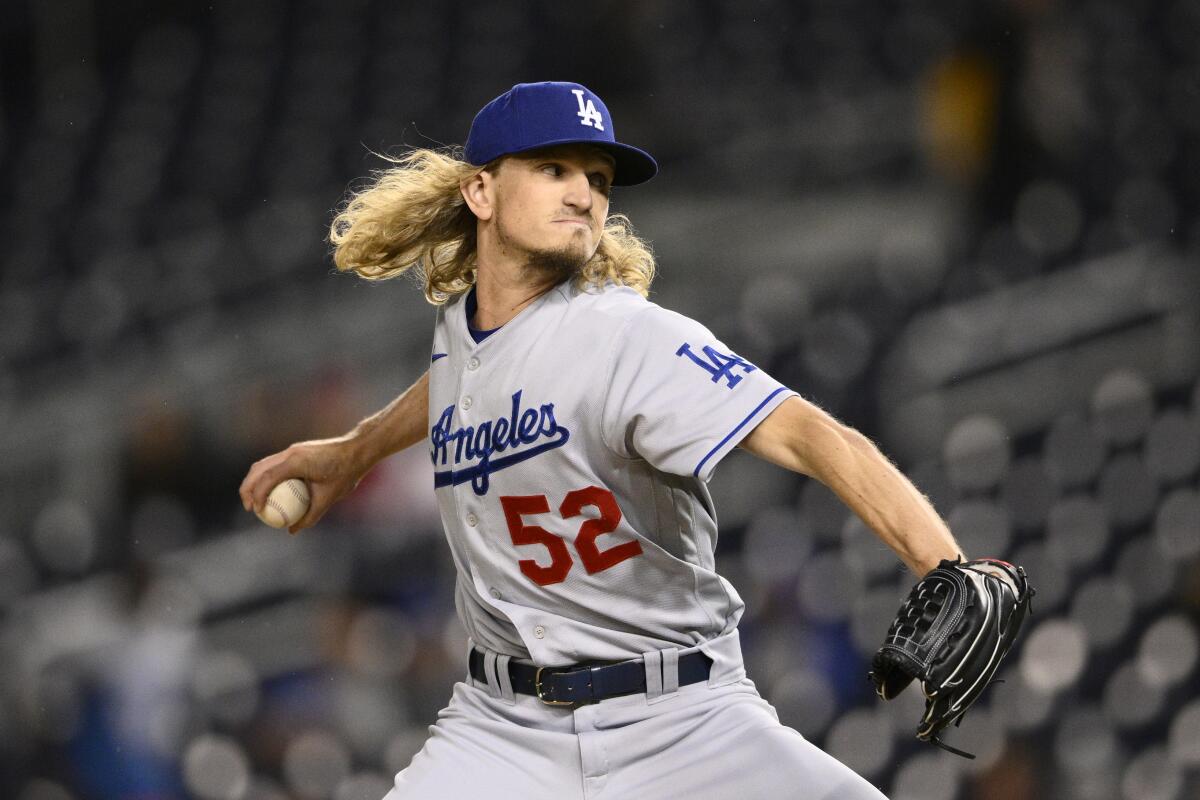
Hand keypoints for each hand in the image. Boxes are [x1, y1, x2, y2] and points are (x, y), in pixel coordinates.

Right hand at [239, 437, 368, 533]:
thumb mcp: (329, 498)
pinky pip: (276, 464)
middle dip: (248, 488)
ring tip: (255, 501)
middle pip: (258, 468)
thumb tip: (292, 530)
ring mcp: (292, 450)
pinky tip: (272, 494)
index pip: (268, 477)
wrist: (358, 450)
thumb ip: (310, 515)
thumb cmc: (346, 473)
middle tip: (250, 508)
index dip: (257, 495)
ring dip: (255, 481)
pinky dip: (268, 477)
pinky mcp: (296, 452)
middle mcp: (291, 452)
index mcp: (297, 461)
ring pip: (264, 464)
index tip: (257, 511)